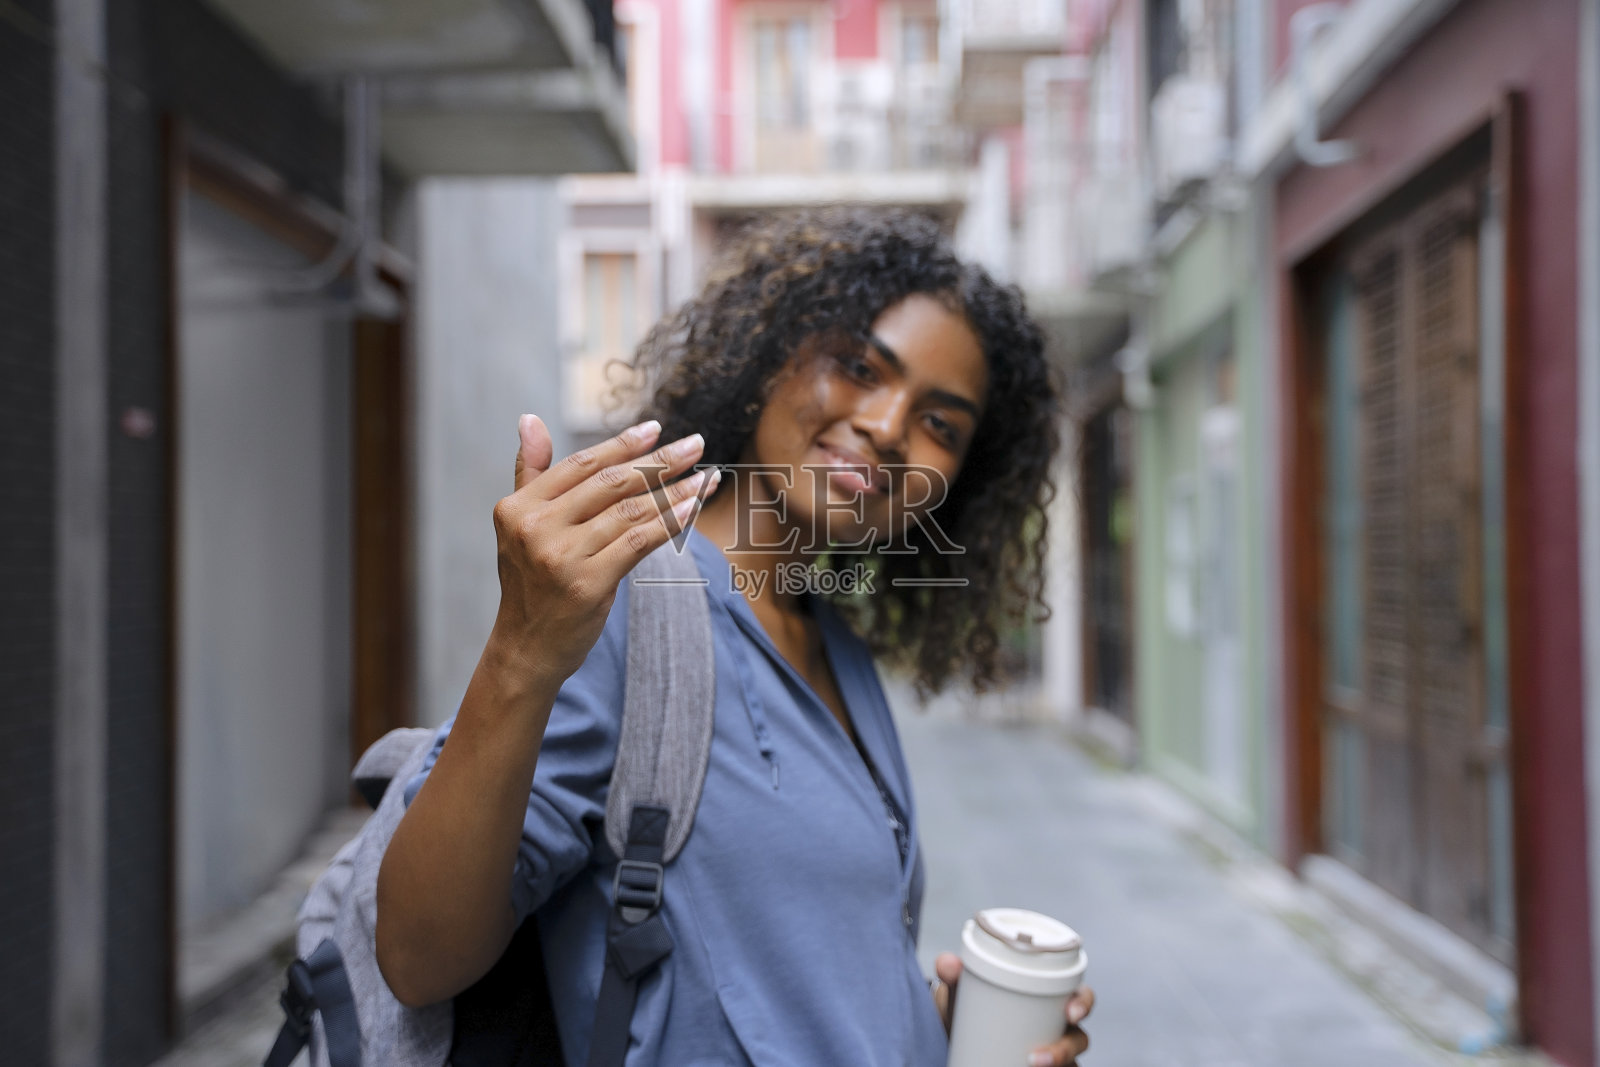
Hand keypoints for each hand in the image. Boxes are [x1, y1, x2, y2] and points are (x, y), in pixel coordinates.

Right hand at [489, 414, 716, 688]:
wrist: (527, 649)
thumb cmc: (533, 584)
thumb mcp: (520, 527)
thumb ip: (531, 473)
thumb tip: (530, 418)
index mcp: (517, 507)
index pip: (579, 466)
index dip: (620, 445)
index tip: (655, 428)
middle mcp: (535, 528)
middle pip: (610, 484)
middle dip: (659, 461)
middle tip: (695, 443)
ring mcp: (560, 556)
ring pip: (630, 512)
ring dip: (675, 491)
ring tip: (707, 476)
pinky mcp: (588, 583)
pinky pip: (639, 541)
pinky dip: (670, 521)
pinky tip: (694, 506)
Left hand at [932, 953, 1093, 1065]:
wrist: (954, 1034)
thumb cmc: (968, 1005)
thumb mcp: (961, 990)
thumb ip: (953, 974)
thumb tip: (947, 962)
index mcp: (1048, 998)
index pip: (1079, 997)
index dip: (1083, 1003)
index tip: (1072, 1012)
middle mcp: (1055, 1027)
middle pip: (1079, 1038)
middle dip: (1067, 1048)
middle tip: (1038, 1057)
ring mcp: (1049, 1051)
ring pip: (1069, 1061)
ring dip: (1057, 1064)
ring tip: (1031, 1066)